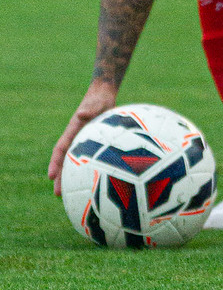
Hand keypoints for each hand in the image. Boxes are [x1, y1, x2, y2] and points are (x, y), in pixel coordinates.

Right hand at [47, 81, 117, 196]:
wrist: (104, 94)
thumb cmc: (98, 98)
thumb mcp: (94, 103)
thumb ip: (88, 108)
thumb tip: (82, 114)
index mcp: (73, 131)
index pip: (60, 149)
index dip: (55, 163)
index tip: (51, 176)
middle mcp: (76, 138)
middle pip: (65, 160)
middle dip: (60, 177)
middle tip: (58, 194)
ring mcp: (84, 140)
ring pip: (77, 162)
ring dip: (73, 176)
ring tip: (73, 194)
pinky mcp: (94, 142)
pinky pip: (89, 158)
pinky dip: (87, 169)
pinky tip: (94, 181)